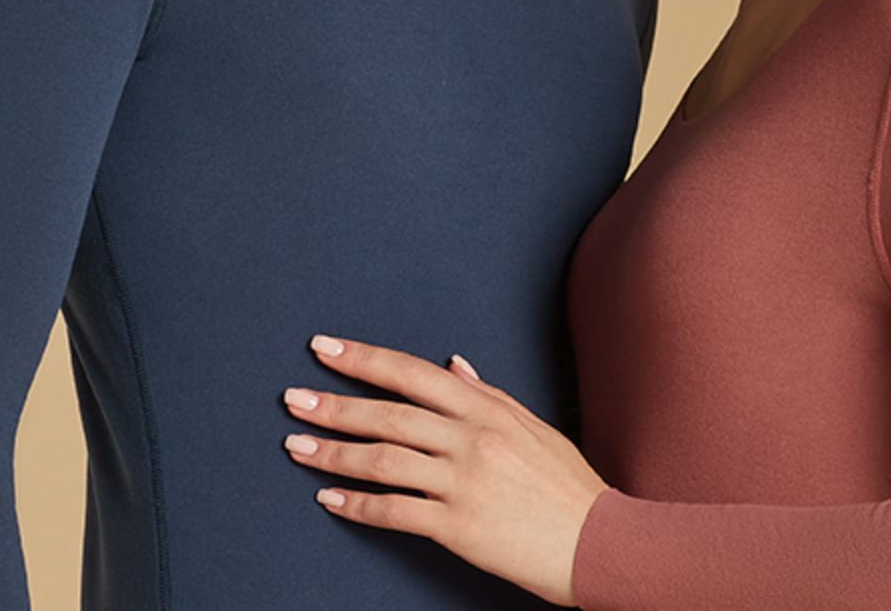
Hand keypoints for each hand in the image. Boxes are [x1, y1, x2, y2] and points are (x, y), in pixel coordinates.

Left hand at [280, 333, 609, 605]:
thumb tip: (452, 363)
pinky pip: (397, 511)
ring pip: (384, 460)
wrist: (597, 542)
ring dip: (334, 454)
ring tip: (297, 447)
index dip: (364, 359)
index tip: (325, 349)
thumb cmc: (566, 484)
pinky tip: (330, 499)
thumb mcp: (531, 424)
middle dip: (334, 405)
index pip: (412, 372)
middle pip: (388, 414)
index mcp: (486, 408)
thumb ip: (486, 394)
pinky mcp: (459, 527)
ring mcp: (463, 482)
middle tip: (293, 398)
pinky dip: (358, 505)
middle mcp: (471, 438)